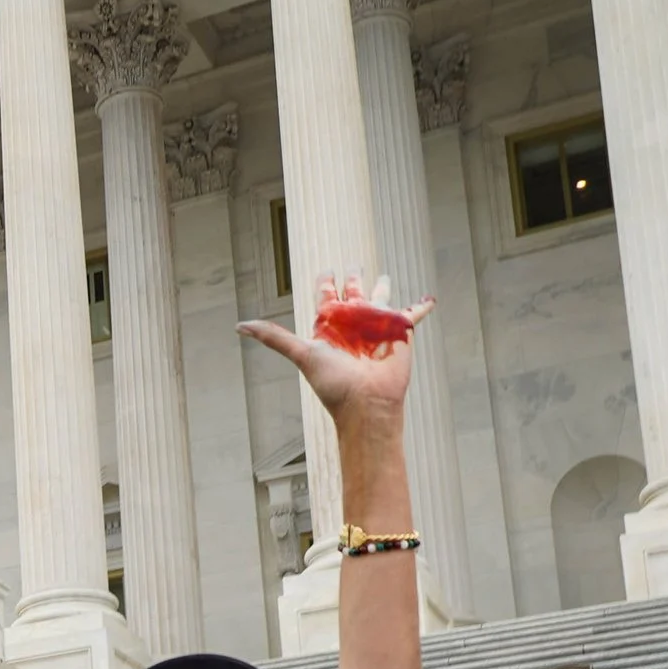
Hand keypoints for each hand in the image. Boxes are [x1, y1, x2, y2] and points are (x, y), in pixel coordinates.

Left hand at [240, 273, 432, 433]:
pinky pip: (414, 314)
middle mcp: (354, 324)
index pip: (326, 298)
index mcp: (331, 326)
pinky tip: (429, 298)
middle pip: (353, 294)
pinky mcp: (401, 331)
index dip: (325, 284)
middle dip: (352, 280)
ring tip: (383, 277)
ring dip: (382, 288)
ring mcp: (377, 326)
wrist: (366, 402)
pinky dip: (422, 305)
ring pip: (380, 299)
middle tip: (352, 267)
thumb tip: (239, 325)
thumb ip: (273, 338)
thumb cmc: (334, 382)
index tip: (325, 272)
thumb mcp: (301, 354)